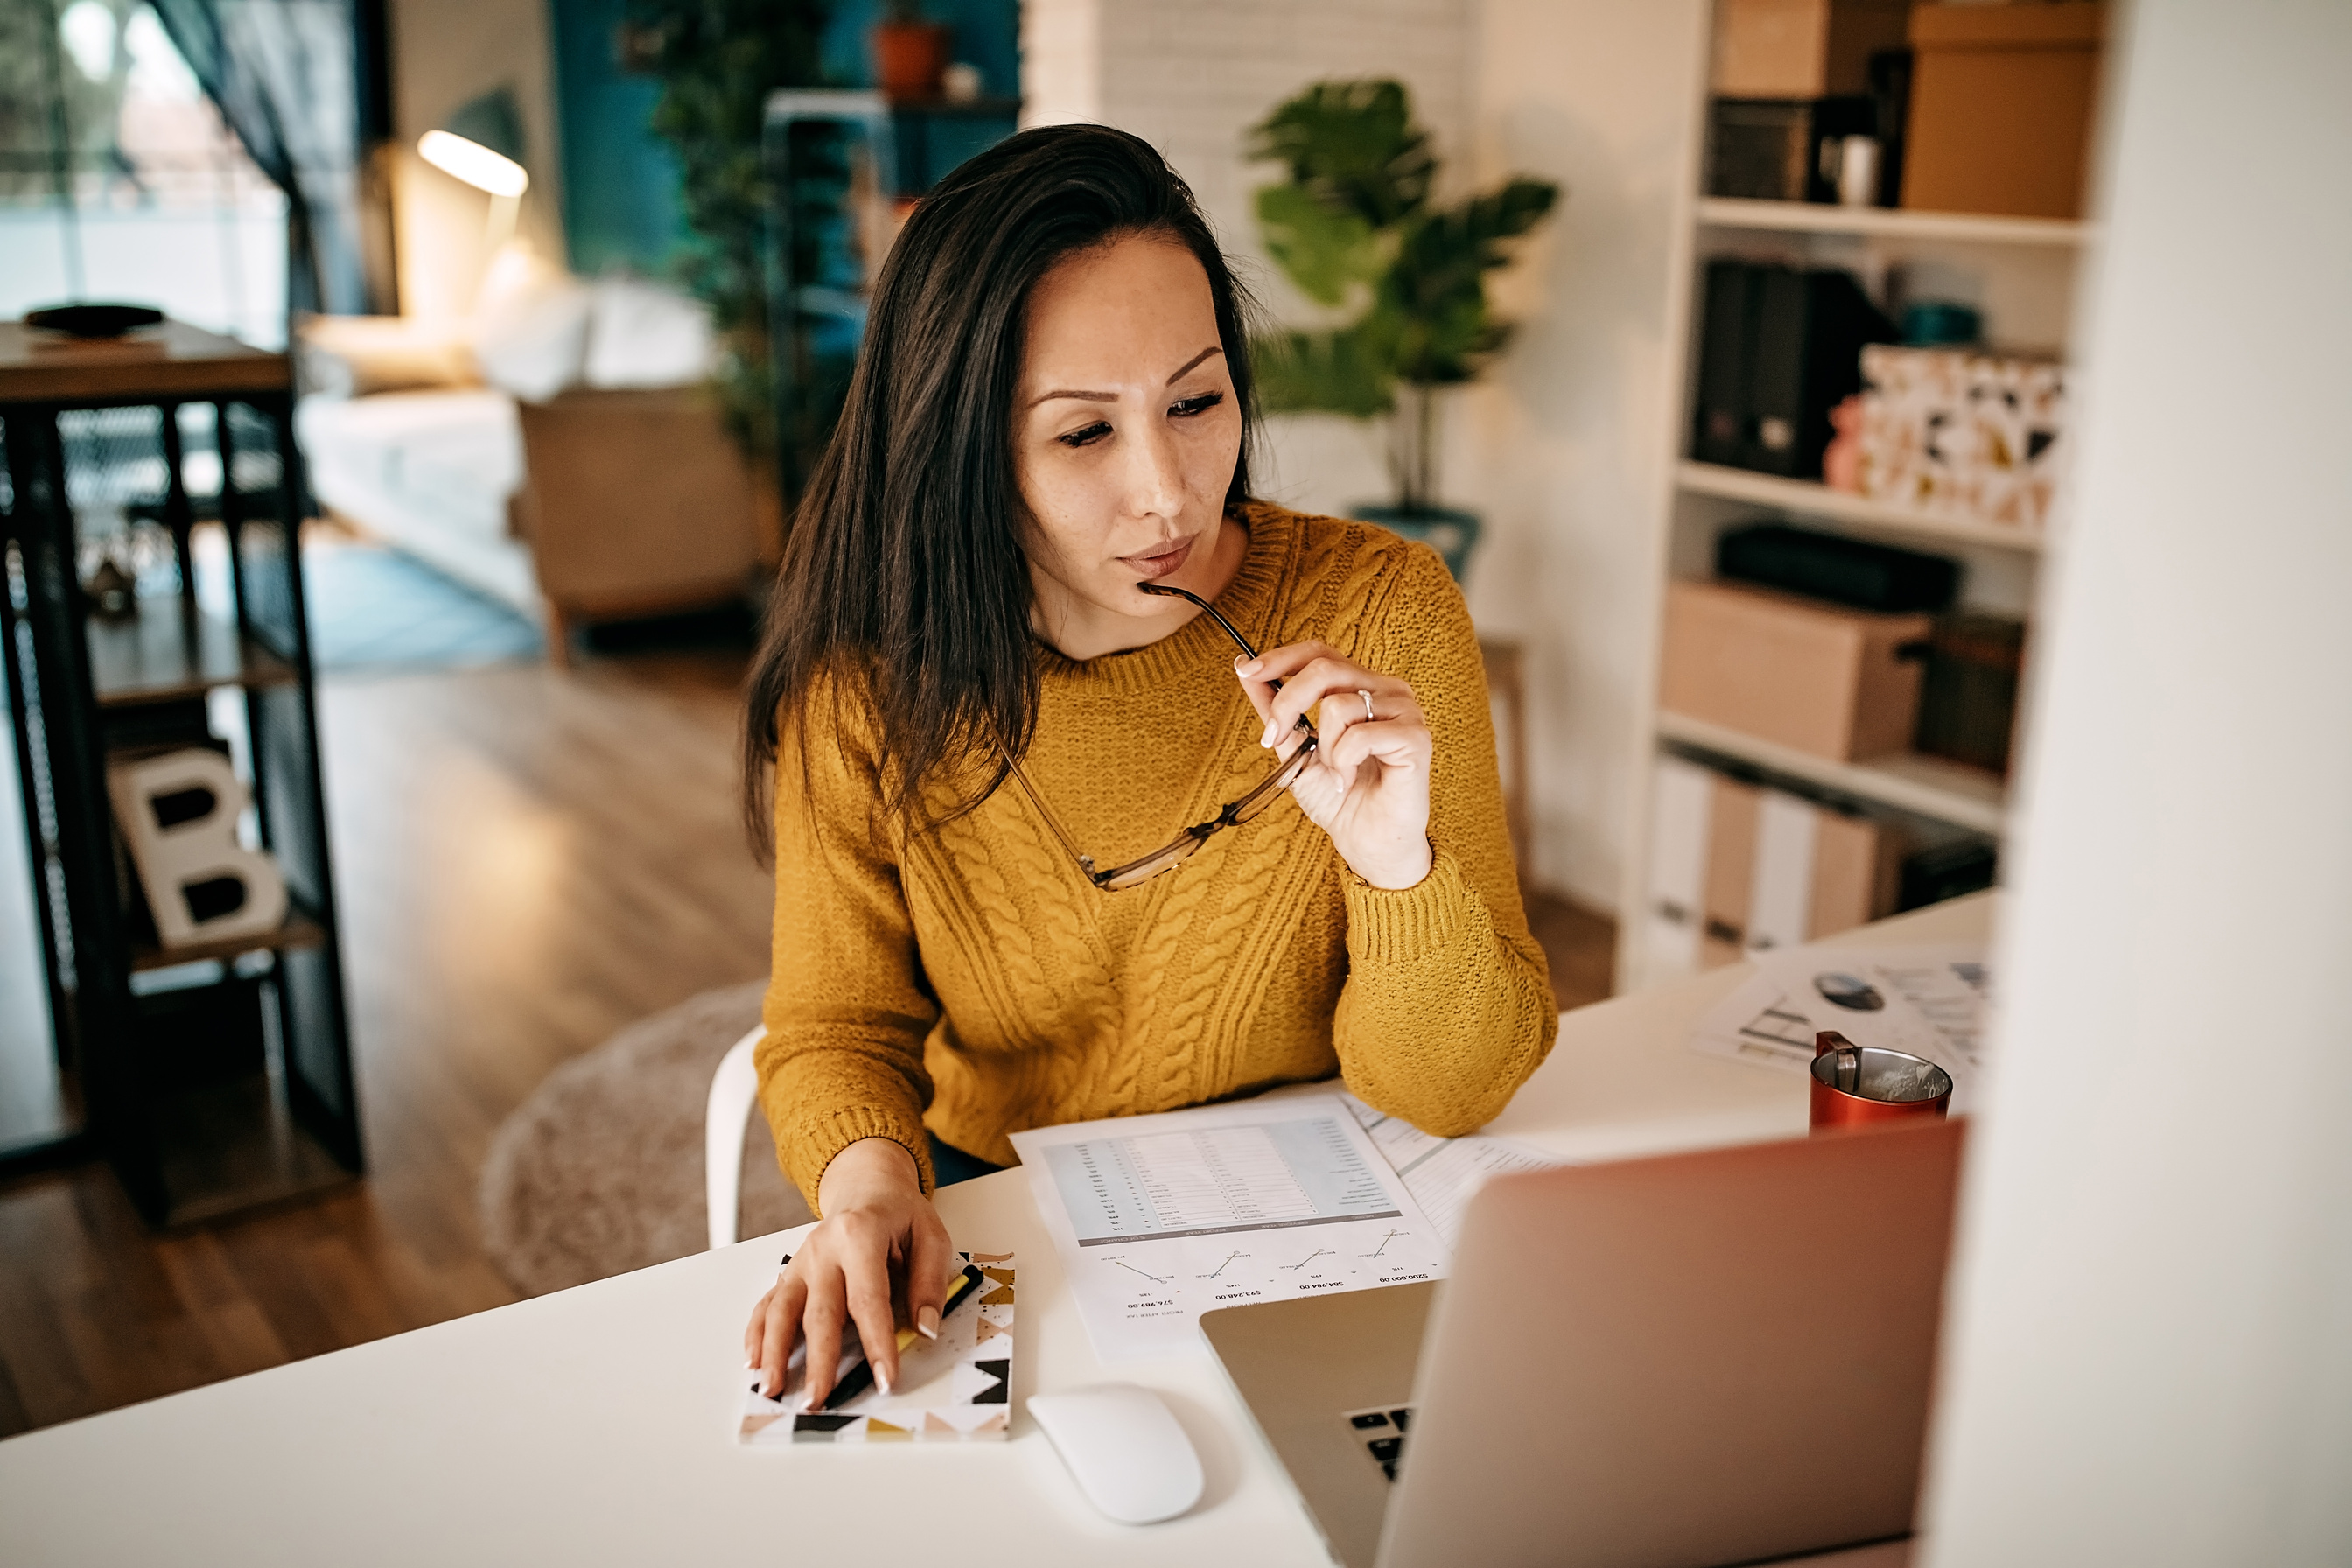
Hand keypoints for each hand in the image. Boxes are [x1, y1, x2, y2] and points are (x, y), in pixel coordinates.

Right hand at [742, 1137, 955, 1406]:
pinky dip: (757, 1334)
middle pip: (820, 1312)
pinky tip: (754, 1362)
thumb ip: (929, 1283)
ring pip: (782, 1310)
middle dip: (819, 1360)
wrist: (867, 1186)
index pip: (869, 1298)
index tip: (885, 1379)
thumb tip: (925, 1329)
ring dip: (775, 1352)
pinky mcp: (789, 1272)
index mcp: (861, 1235)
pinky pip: (767, 1304)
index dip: (877, 1342)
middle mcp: (823, 1249)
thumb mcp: (931, 1236)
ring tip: (773, 1389)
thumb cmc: (900, 1215)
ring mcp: (801, 1262)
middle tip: (819, 1399)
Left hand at [1236, 642, 1433, 889]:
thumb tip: (1246, 671)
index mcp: (1360, 687)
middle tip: (1274, 738)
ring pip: (1340, 704)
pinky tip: (1351, 779)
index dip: (1281, 657)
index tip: (1247, 670)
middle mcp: (1386, 690)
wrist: (1367, 842)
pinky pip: (1360, 734)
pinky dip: (1344, 761)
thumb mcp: (1296, 748)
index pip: (1320, 652)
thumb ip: (1277, 710)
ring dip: (1325, 747)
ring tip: (1337, 771)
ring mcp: (1405, 710)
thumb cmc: (1341, 797)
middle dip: (1287, 703)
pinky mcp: (1415, 737)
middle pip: (1325, 668)